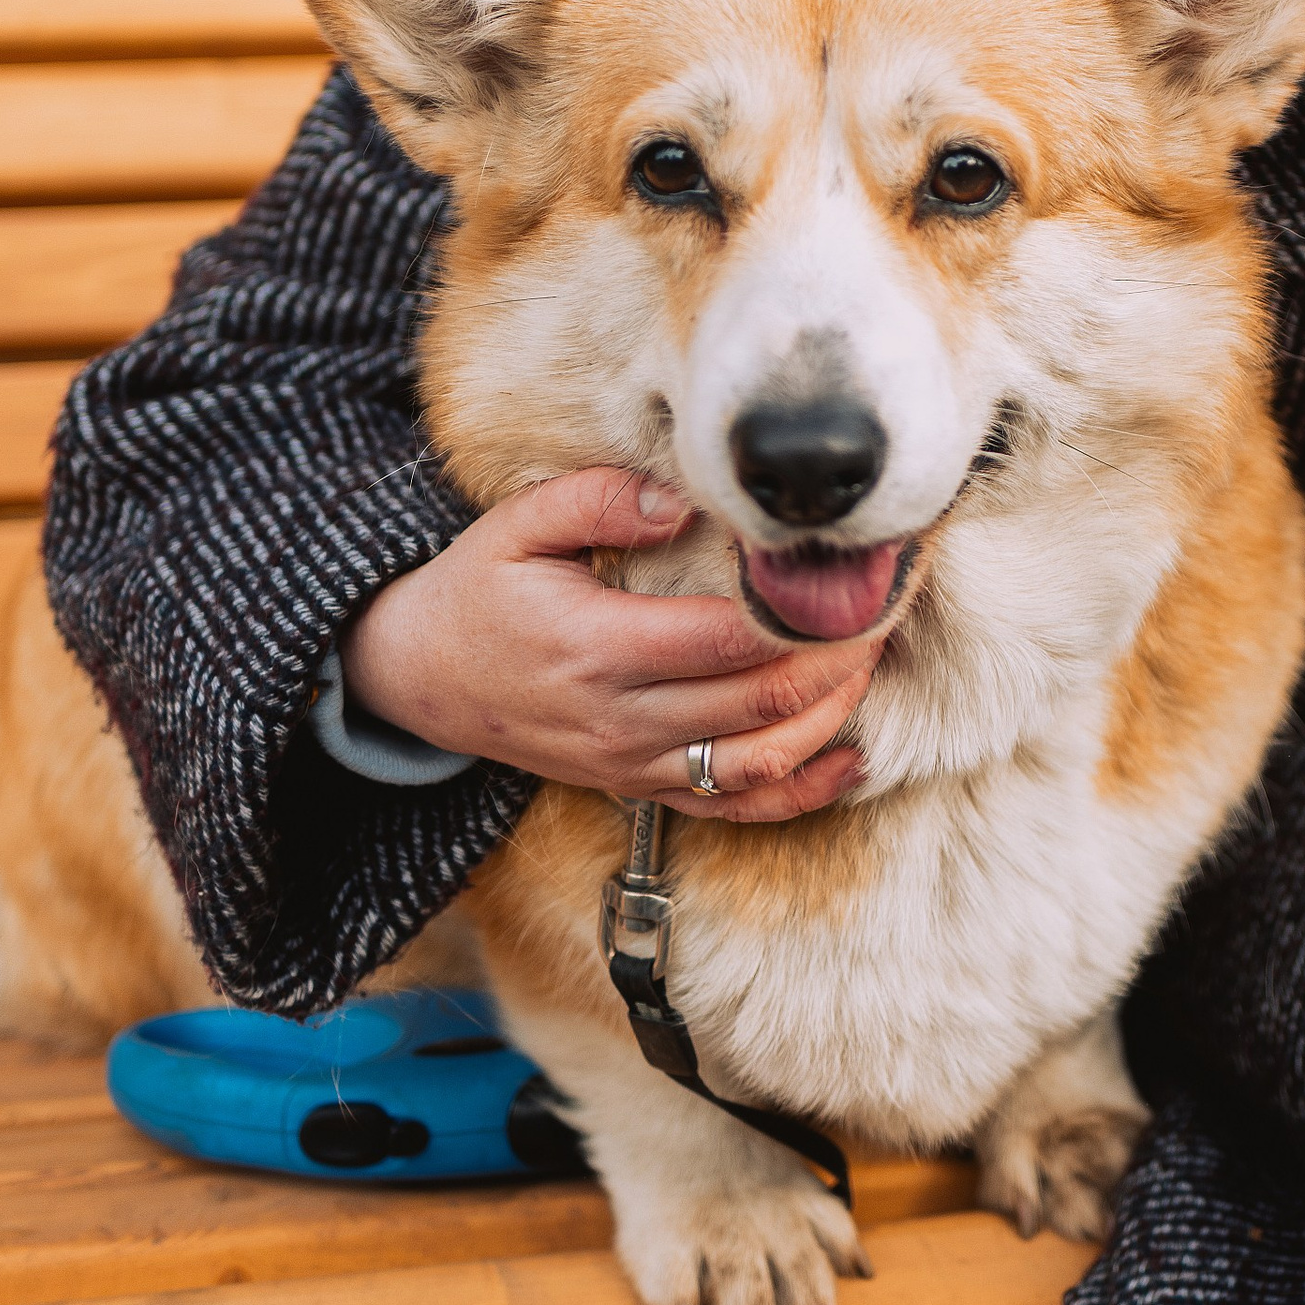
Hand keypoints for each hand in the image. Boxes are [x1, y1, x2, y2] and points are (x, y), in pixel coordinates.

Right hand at [340, 467, 873, 824]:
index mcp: (595, 647)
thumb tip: (689, 497)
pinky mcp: (637, 789)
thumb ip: (599, 499)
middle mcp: (619, 719)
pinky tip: (850, 757)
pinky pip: (731, 806)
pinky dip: (798, 790)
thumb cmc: (478, 590)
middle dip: (835, 664)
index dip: (799, 617)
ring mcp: (631, 764)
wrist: (419, 677)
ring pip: (757, 764)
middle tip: (885, 612)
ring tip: (872, 666)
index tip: (850, 577)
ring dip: (828, 722)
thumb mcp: (517, 524)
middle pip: (758, 705)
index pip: (725, 640)